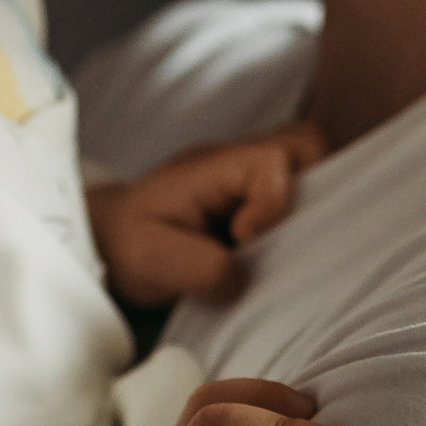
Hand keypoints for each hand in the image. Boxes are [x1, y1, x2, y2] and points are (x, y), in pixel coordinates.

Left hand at [85, 125, 323, 307]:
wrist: (111, 245)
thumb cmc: (130, 246)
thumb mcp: (155, 261)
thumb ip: (204, 269)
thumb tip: (243, 280)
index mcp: (213, 167)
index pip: (272, 160)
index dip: (272, 203)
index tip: (243, 238)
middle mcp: (238, 163)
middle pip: (306, 146)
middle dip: (314, 192)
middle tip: (286, 240)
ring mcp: (250, 178)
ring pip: (308, 170)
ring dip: (308, 209)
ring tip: (285, 251)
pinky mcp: (256, 199)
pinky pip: (297, 194)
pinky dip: (298, 222)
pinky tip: (278, 256)